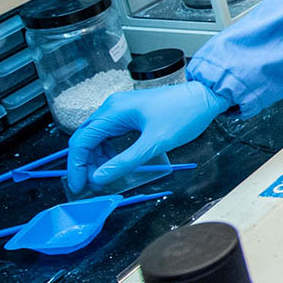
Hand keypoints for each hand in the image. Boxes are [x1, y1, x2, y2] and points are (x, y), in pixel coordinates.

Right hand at [65, 81, 228, 194]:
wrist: (206, 96)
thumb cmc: (184, 115)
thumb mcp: (155, 143)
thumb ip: (125, 161)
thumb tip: (99, 178)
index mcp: (114, 111)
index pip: (82, 141)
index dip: (76, 166)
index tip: (78, 186)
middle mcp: (112, 107)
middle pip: (86, 138)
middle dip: (85, 163)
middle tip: (90, 185)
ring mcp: (121, 109)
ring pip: (98, 136)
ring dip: (97, 157)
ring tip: (104, 176)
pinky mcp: (130, 113)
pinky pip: (111, 133)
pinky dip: (109, 150)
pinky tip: (115, 162)